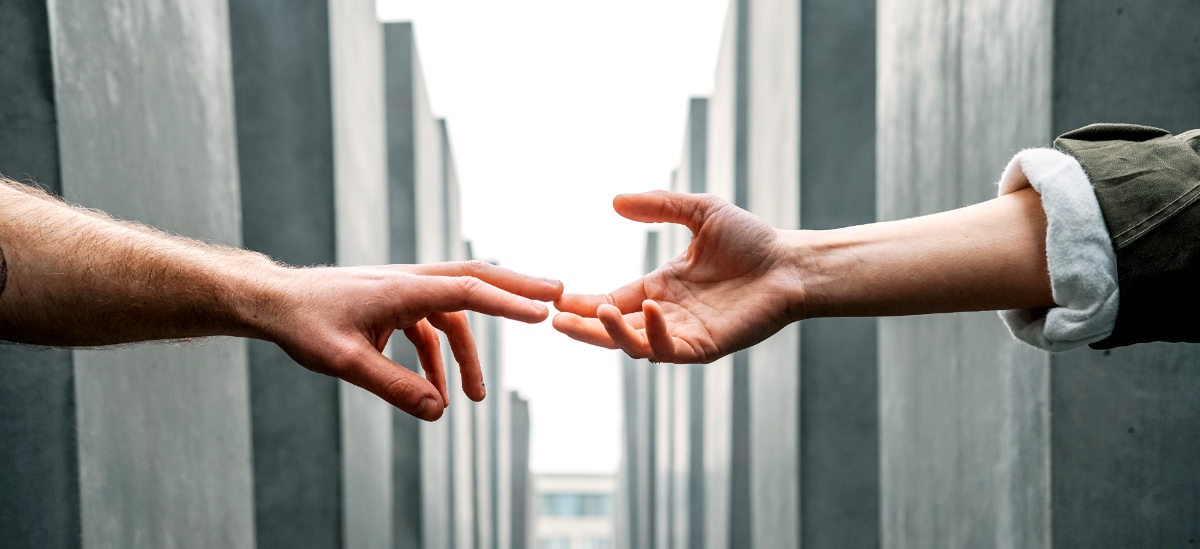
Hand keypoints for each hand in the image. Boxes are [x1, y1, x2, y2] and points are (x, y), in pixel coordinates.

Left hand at [255, 261, 562, 420]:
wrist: (274, 302)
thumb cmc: (305, 325)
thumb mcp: (347, 363)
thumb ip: (395, 388)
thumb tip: (440, 411)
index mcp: (404, 288)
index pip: (468, 291)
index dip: (509, 302)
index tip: (543, 312)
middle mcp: (410, 281)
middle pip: (476, 280)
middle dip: (517, 289)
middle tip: (558, 295)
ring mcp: (404, 290)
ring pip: (455, 312)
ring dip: (469, 353)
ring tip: (477, 398)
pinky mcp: (394, 304)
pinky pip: (430, 328)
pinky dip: (439, 358)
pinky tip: (436, 392)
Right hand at [553, 191, 801, 363]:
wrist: (791, 263)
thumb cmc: (752, 240)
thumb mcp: (700, 211)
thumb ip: (659, 206)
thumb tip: (615, 201)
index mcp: (660, 288)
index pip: (613, 300)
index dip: (583, 303)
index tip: (556, 299)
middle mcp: (666, 314)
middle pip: (614, 329)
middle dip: (583, 327)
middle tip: (555, 319)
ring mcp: (684, 333)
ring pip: (635, 345)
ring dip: (610, 333)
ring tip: (593, 313)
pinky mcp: (705, 346)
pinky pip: (670, 349)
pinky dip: (654, 334)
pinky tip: (648, 310)